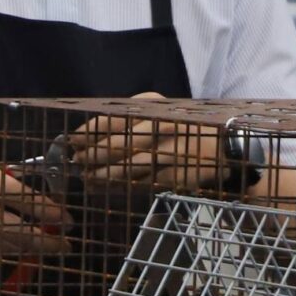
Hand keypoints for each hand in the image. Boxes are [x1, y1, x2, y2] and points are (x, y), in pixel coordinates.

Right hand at [0, 136, 64, 255]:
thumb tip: (2, 177)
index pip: (22, 198)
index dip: (47, 210)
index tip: (66, 218)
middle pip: (16, 229)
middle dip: (44, 239)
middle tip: (64, 245)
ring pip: (0, 245)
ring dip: (25, 249)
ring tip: (44, 251)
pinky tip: (10, 249)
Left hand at [63, 93, 232, 192]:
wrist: (223, 146)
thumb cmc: (181, 127)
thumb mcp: (157, 111)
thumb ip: (128, 119)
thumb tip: (88, 135)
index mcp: (152, 108)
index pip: (109, 121)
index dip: (87, 134)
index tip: (72, 142)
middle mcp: (159, 128)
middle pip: (114, 147)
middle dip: (90, 157)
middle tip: (77, 163)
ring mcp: (167, 153)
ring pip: (124, 168)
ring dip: (100, 176)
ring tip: (87, 179)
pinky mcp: (172, 176)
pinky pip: (138, 183)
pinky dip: (118, 187)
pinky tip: (105, 188)